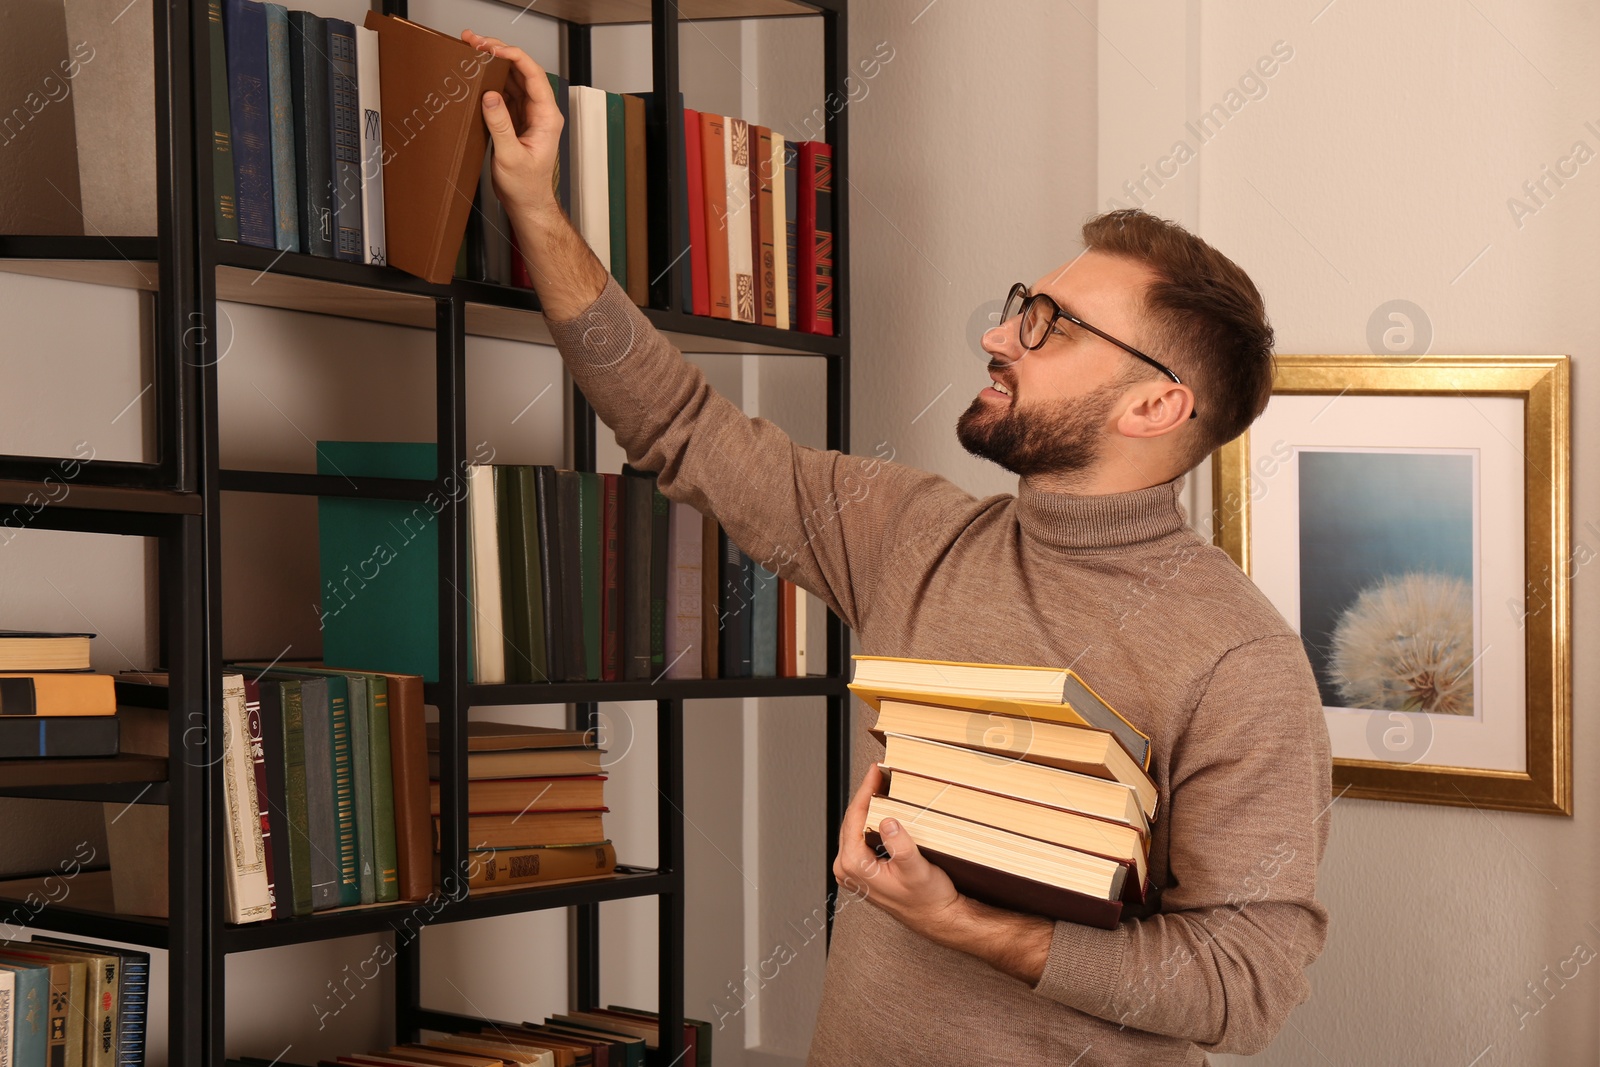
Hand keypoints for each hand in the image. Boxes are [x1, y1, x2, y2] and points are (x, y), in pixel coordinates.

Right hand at [461, 30, 562, 228]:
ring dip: (492, 64)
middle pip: (521, 71)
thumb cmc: (526, 186)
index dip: (513, 56)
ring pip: (512, 79)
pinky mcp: (515, 120)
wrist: (526, 203)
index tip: (491, 48)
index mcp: (547, 117)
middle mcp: (540, 111)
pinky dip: (489, 81)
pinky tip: (476, 74)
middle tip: (474, 41)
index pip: (533, 75)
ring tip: (471, 50)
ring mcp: (528, 114)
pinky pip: (504, 93)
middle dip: (498, 52)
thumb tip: (490, 96)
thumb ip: (500, 125)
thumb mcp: (510, 157)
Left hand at [832, 763, 960, 929]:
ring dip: (868, 806)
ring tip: (881, 786)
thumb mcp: (916, 870)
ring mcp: (853, 871)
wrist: (937, 919)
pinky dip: (871, 821)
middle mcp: (847, 869)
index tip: (875, 771)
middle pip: (852, 821)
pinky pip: (862, 838)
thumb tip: (886, 821)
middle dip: (866, 795)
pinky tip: (883, 810)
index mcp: (854, 866)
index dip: (866, 790)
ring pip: (856, 828)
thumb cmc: (928, 900)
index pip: (855, 817)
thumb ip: (900, 845)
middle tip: (879, 773)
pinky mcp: (863, 871)